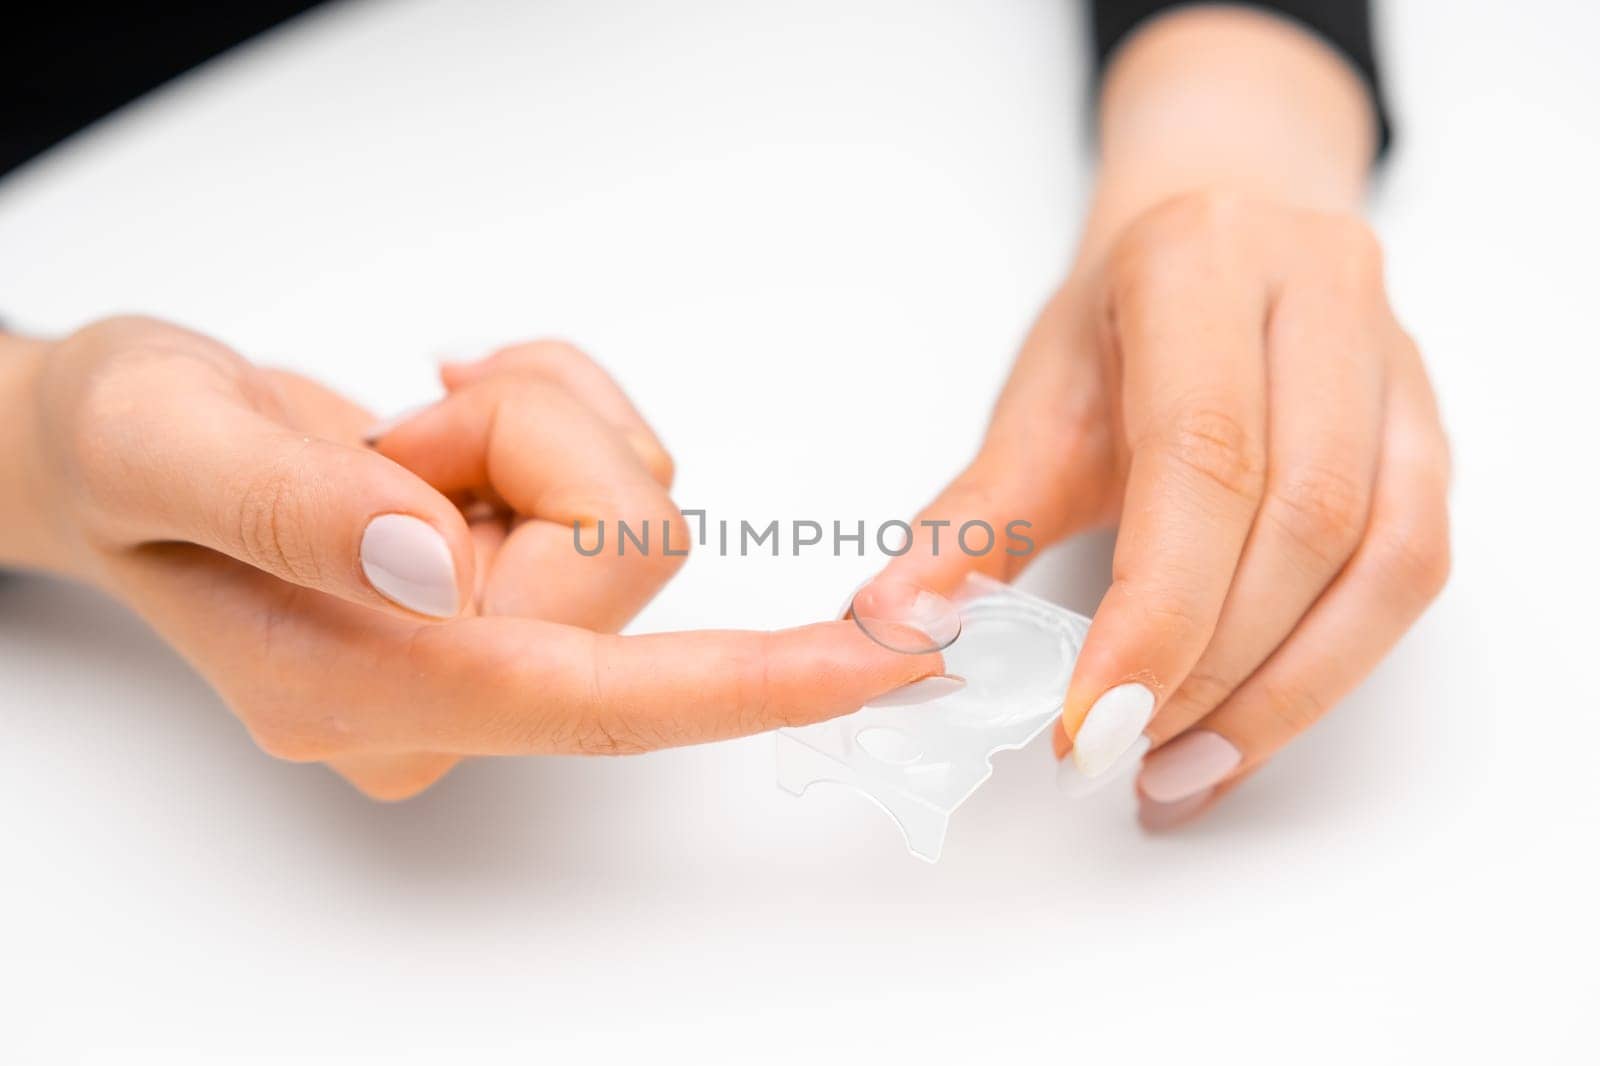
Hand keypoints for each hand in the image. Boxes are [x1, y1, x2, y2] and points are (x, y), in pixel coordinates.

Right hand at [0, 316, 942, 797]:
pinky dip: (546, 417)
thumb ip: (292, 505)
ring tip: (396, 433)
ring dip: (526, 424)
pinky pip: (619, 481)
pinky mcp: (522, 597)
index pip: (594, 704)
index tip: (886, 660)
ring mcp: (491, 654)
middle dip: (521, 439)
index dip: (750, 684)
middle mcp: (451, 699)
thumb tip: (431, 562)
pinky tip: (444, 428)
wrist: (123, 450)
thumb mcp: (160, 439)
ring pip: (632, 506)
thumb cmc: (122, 449)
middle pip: (625, 554)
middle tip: (383, 430)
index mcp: (364, 692)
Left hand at [878, 187, 1450, 824]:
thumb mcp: (1033, 401)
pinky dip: (1328, 670)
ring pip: (1382, 558)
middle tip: (1115, 753)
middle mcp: (1321, 297)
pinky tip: (1247, 730)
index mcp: (1199, 266)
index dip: (1155, 610)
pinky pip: (1411, 571)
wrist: (1217, 247)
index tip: (1086, 721)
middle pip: (1302, 519)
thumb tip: (890, 631)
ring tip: (1177, 770)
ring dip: (1280, 693)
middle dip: (1208, 668)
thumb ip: (972, 520)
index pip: (1202, 458)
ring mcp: (1397, 368)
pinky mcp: (1432, 435)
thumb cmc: (1118, 326)